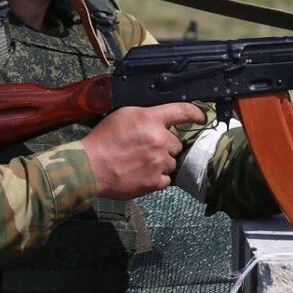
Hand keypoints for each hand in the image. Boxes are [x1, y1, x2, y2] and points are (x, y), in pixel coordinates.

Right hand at [80, 102, 202, 199]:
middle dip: (165, 145)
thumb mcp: (123, 115)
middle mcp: (159, 140)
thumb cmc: (103, 139)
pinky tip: (142, 174)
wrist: (90, 167)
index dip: (196, 113)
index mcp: (150, 119)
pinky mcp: (155, 182)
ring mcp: (158, 162)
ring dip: (162, 162)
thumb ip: (146, 115)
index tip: (202, 118)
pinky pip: (166, 179)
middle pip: (176, 143)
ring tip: (142, 163)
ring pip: (172, 162)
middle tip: (146, 148)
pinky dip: (158, 177)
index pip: (183, 111)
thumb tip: (162, 120)